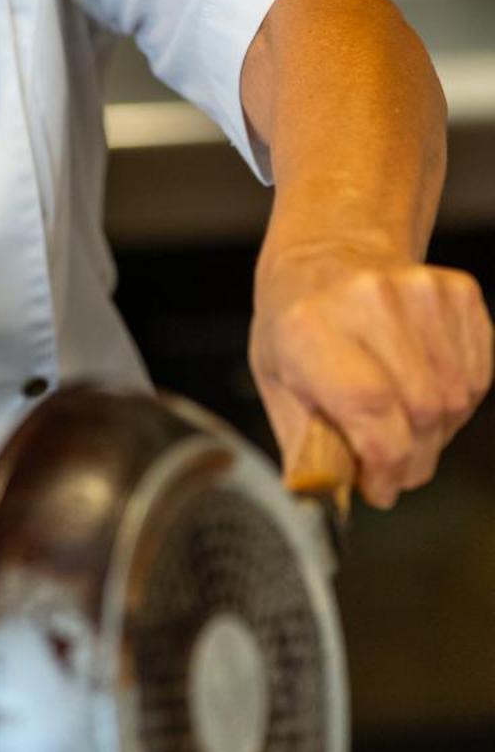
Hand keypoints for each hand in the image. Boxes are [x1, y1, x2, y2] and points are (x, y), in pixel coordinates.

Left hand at [249, 244, 491, 507]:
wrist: (330, 252)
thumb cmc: (297, 326)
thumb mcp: (276, 383)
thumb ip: (305, 445)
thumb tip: (326, 500)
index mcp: (309, 325)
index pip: (371, 409)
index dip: (384, 463)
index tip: (379, 487)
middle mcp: (368, 300)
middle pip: (421, 411)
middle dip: (410, 459)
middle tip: (390, 469)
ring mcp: (420, 291)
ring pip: (455, 400)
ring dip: (434, 434)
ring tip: (400, 427)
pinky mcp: (458, 293)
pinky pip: (476, 377)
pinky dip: (456, 402)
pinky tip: (421, 391)